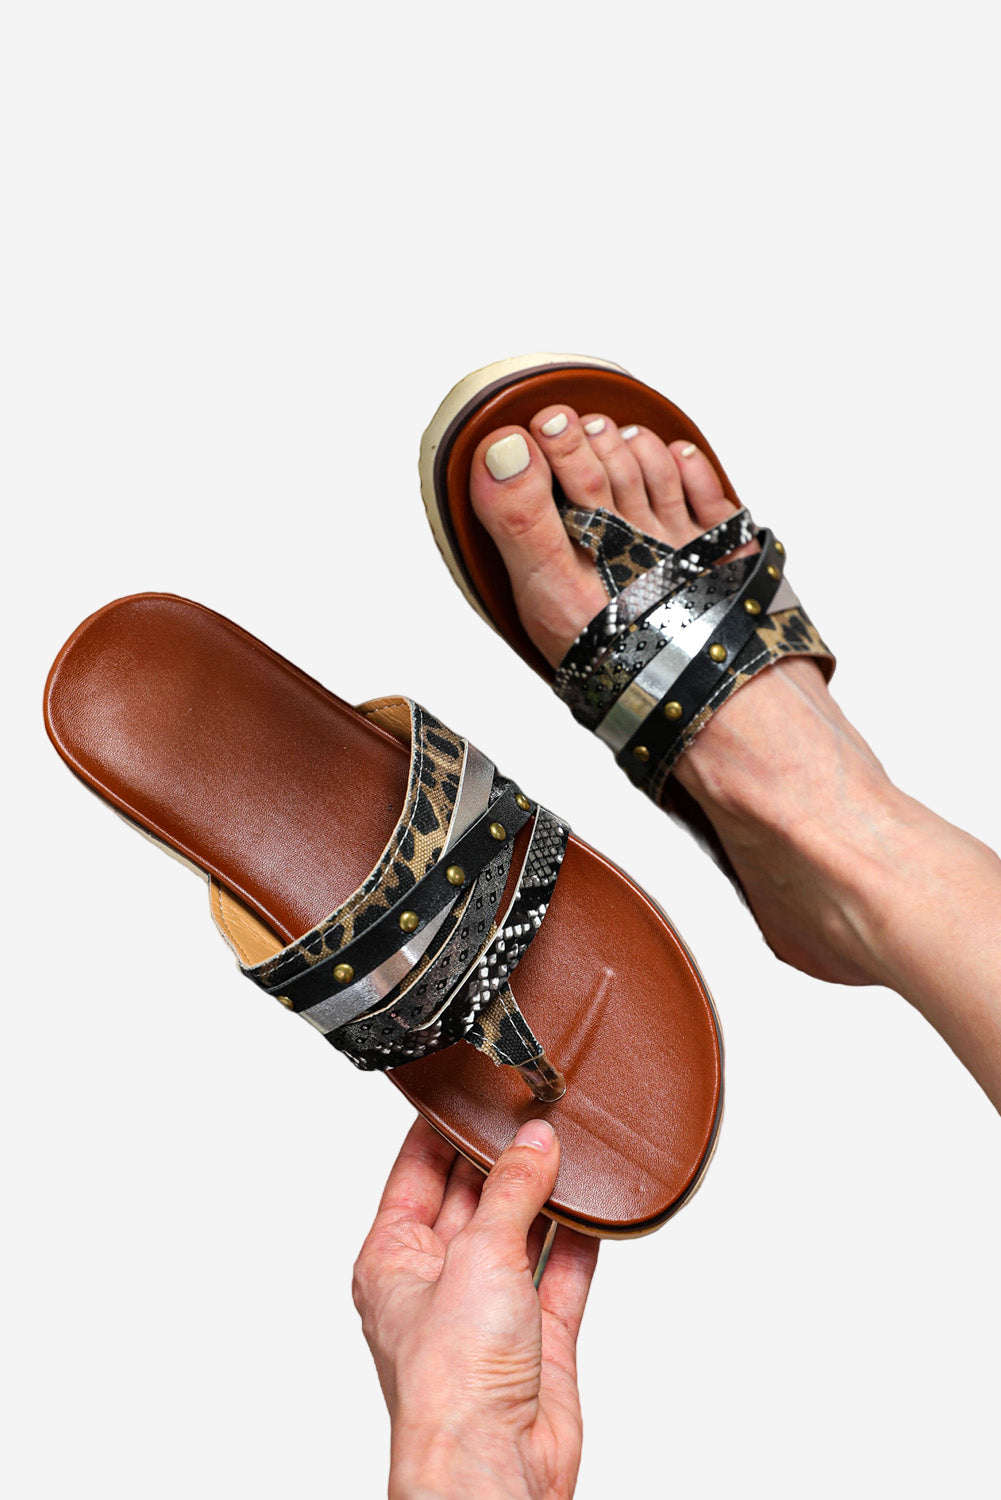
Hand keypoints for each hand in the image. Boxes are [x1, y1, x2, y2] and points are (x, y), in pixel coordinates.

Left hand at [353, 1116, 598, 1499]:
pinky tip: (596, 1207)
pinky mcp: (537, 1338)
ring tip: (572, 1145)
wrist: (494, 1467)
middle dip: (504, 1157)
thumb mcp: (478, 1255)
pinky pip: (560, 1273)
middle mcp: (439, 1281)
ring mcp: (489, 1310)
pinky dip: (579, 1241)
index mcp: (394, 1259)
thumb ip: (512, 1191)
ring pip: (521, 1232)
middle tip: (535, 1110)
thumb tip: (533, 1142)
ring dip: (546, 1195)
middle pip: (473, 1197)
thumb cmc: (450, 1381)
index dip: (443, 1129)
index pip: (415, 1171)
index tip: (472, 1090)